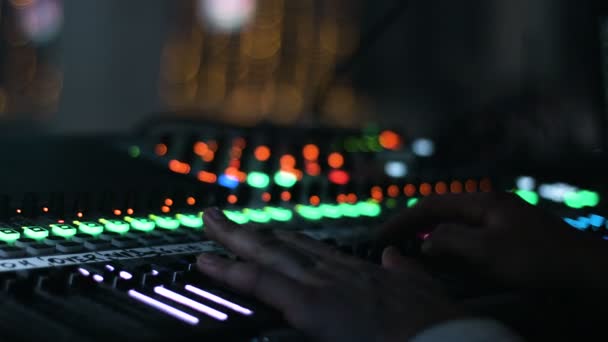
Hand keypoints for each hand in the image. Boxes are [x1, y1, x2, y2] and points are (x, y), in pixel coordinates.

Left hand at [197, 208, 462, 341]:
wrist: (443, 339)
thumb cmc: (434, 321)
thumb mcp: (419, 286)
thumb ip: (401, 270)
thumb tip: (392, 257)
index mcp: (355, 270)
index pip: (308, 249)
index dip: (282, 239)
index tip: (264, 230)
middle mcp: (333, 270)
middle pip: (281, 244)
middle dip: (248, 231)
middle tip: (219, 216)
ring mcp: (320, 284)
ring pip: (266, 256)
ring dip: (234, 240)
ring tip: (208, 225)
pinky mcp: (310, 305)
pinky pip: (261, 284)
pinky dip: (233, 273)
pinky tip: (208, 264)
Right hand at [377, 192, 606, 288]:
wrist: (585, 270)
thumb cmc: (538, 258)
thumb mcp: (488, 249)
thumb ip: (451, 240)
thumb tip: (426, 241)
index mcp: (482, 202)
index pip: (431, 205)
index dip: (403, 220)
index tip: (381, 236)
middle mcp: (488, 207)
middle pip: (441, 212)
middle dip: (414, 227)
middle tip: (392, 244)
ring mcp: (500, 222)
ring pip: (454, 227)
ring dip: (432, 239)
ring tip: (412, 254)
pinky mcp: (509, 238)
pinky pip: (469, 239)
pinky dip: (451, 248)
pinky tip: (447, 260)